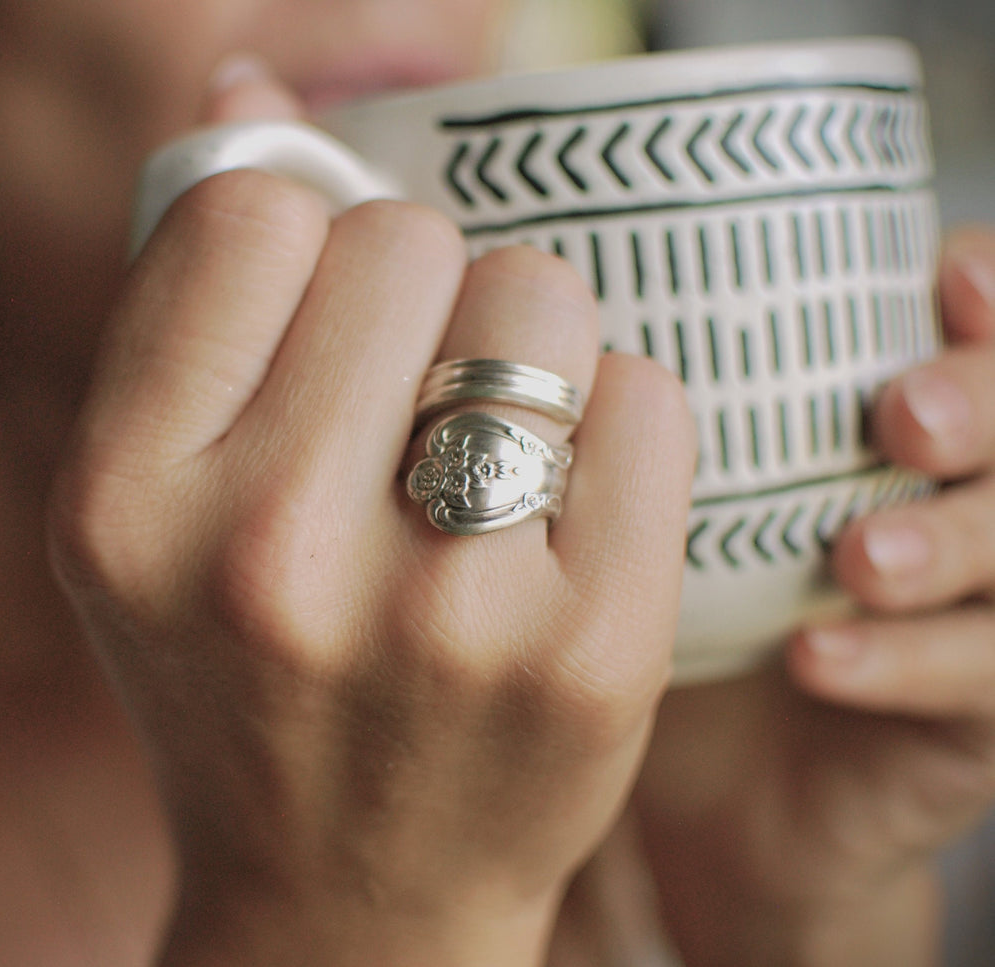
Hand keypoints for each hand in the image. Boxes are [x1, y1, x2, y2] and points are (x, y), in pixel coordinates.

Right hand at [48, 63, 695, 966]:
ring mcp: (436, 611)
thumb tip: (245, 87)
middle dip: (413, 288)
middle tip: (401, 391)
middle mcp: (262, 556)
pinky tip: (561, 512)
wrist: (344, 891)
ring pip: (538, 292)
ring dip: (522, 340)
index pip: (252, 213)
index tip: (309, 313)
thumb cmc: (240, 679)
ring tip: (480, 448)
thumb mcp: (146, 510)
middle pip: (404, 238)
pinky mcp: (588, 650)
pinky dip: (616, 420)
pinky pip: (646, 394)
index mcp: (123, 500)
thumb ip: (183, 298)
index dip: (296, 236)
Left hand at [630, 227, 994, 966]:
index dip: (989, 289)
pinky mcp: (982, 716)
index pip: (983, 325)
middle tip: (901, 418)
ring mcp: (983, 604)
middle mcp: (964, 495)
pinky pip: (983, 682)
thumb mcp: (670, 492)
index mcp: (906, 418)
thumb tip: (606, 312)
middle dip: (981, 402)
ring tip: (857, 557)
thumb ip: (675, 408)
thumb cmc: (678, 601)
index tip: (942, 279)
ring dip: (949, 540)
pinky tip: (814, 657)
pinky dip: (901, 660)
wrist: (699, 784)